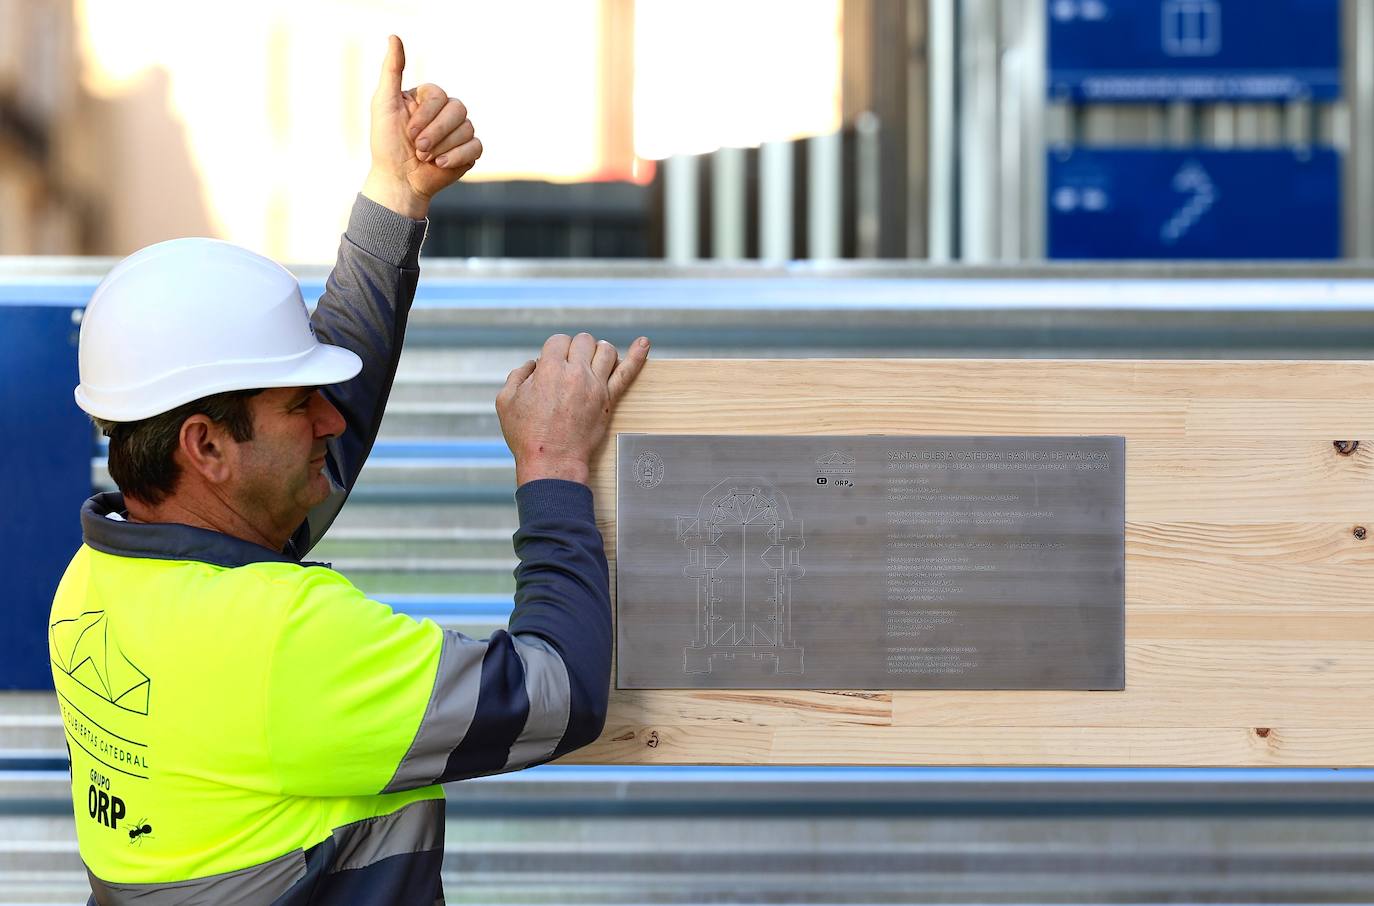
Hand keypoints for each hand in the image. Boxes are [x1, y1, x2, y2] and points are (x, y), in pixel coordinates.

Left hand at [361, 35, 481, 218]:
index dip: (426, 116)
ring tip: (426, 159)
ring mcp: (459, 132)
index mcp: (427, 99)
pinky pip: (476, 146)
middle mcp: (445, 112)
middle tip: (418, 149)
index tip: (408, 134)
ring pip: (467, 128)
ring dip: (443, 147)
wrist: (398, 182)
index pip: (440, 95)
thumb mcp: (383, 104)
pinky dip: (458, 157)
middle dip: (436, 133)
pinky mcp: (469, 152)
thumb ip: (391, 71)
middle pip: (458, 109)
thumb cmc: (386, 144)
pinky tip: (440, 165)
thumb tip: (394, 37)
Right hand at [497, 334, 650, 486]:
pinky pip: (627, 373)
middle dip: (574, 349)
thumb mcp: (506, 401)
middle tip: (568, 366)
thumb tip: (532, 364)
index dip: (553, 350)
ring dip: (597, 351)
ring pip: (606, 350)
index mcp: (549, 369)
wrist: (553, 462)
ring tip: (591, 362)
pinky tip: (644, 343)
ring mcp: (595, 385)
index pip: (558, 340)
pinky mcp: (609, 400)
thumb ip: (517, 376)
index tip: (550, 364)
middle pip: (583, 341)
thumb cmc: (528, 435)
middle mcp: (575, 372)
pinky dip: (637, 355)